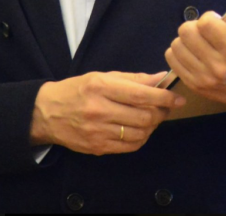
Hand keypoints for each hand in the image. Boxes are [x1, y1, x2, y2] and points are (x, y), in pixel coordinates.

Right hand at [30, 71, 183, 155]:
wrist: (47, 113)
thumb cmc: (78, 90)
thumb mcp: (103, 77)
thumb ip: (133, 79)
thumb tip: (160, 78)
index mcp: (101, 87)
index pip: (141, 94)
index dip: (164, 97)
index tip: (178, 98)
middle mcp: (99, 110)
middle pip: (144, 117)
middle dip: (161, 113)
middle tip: (165, 108)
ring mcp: (98, 132)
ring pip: (139, 133)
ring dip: (153, 126)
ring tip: (152, 118)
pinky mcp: (97, 148)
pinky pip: (129, 146)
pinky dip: (141, 138)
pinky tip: (140, 130)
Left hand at [165, 8, 225, 114]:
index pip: (206, 24)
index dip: (210, 17)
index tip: (217, 21)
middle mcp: (217, 66)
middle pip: (186, 32)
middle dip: (195, 26)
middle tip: (206, 31)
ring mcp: (203, 78)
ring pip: (177, 45)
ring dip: (186, 39)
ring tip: (199, 42)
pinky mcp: (194, 85)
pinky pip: (172, 61)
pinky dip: (179, 52)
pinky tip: (193, 53)